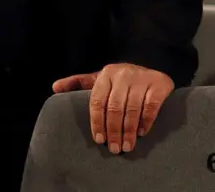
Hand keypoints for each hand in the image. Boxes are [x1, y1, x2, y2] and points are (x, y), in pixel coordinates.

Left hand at [53, 63, 174, 153]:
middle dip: (113, 131)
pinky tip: (141, 133)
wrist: (154, 65)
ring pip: (132, 109)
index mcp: (106, 74)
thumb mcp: (100, 78)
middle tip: (114, 148)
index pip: (98, 102)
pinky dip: (145, 122)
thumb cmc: (121, 79)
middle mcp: (124, 74)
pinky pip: (151, 107)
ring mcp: (142, 78)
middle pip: (115, 108)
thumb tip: (55, 87)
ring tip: (127, 146)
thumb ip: (79, 83)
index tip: (99, 140)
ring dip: (129, 131)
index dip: (97, 123)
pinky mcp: (159, 84)